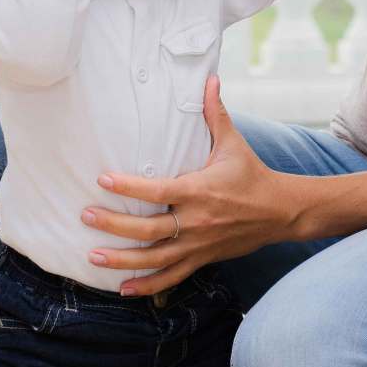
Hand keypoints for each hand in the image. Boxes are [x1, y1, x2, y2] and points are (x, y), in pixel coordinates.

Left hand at [80, 75, 297, 295]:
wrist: (280, 211)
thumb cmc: (251, 174)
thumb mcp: (232, 142)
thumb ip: (214, 113)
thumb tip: (209, 78)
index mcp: (200, 190)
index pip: (158, 191)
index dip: (129, 188)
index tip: (103, 180)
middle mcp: (197, 221)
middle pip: (150, 230)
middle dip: (114, 224)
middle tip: (86, 216)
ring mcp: (198, 244)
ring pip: (155, 258)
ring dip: (123, 260)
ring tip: (93, 255)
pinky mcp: (202, 259)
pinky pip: (172, 277)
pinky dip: (147, 286)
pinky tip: (123, 289)